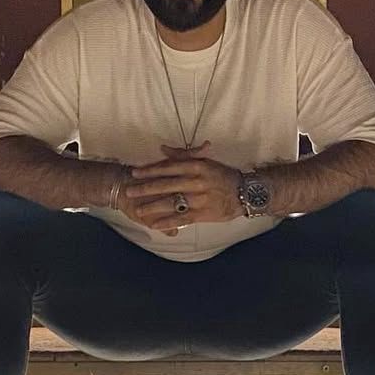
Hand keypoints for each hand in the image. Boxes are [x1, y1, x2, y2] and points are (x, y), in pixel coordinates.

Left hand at [121, 141, 243, 234]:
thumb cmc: (224, 175)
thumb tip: (163, 149)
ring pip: (170, 202)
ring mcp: (199, 199)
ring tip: (138, 209)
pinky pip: (181, 218)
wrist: (245, 193)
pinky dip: (166, 222)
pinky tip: (154, 224)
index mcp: (196, 166)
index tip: (135, 172)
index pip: (168, 167)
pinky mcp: (202, 214)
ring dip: (152, 206)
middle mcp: (196, 181)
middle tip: (129, 190)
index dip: (149, 170)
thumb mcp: (206, 161)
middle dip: (144, 188)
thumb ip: (183, 155)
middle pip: (165, 185)